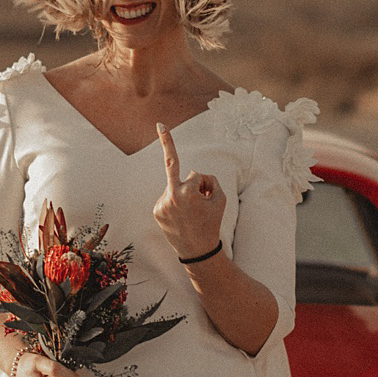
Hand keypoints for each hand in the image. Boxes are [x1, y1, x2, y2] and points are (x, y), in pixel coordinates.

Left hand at [153, 123, 224, 260]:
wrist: (198, 252)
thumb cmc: (212, 223)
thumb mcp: (220, 200)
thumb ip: (209, 180)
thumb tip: (192, 174)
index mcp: (186, 192)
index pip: (196, 175)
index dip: (204, 184)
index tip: (163, 127)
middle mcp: (170, 196)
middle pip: (181, 173)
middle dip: (171, 149)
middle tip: (160, 124)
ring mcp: (161, 204)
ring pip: (175, 187)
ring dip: (184, 195)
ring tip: (191, 215)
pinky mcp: (156, 211)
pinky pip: (168, 198)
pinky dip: (176, 202)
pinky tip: (181, 217)